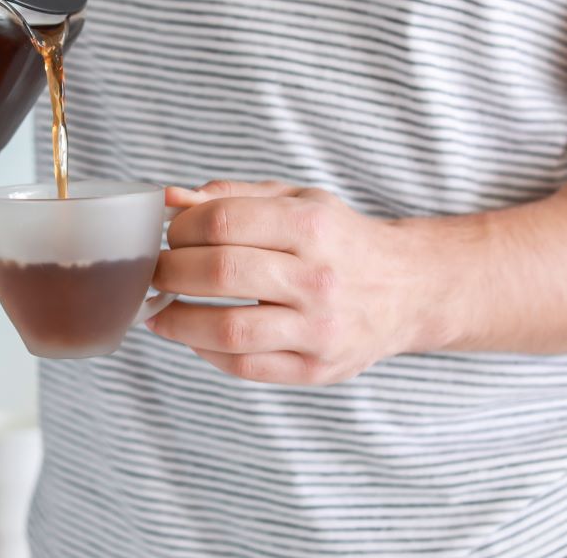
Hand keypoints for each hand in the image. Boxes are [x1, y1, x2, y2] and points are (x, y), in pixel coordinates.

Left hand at [147, 180, 439, 384]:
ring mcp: (320, 329)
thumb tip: (170, 199)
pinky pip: (244, 366)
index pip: (223, 222)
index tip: (170, 235)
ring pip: (228, 330)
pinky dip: (205, 351)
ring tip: (160, 309)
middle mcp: (319, 277)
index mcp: (313, 225)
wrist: (412, 288)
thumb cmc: (339, 238)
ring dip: (177, 320)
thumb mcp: (297, 200)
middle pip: (220, 273)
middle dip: (170, 272)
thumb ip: (232, 196)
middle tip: (154, 271)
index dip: (182, 228)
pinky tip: (193, 335)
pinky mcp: (317, 370)